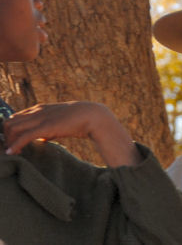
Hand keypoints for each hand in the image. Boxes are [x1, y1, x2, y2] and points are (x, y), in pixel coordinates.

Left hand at [3, 101, 142, 166]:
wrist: (93, 116)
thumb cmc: (79, 120)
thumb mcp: (60, 121)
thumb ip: (49, 128)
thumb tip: (42, 138)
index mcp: (40, 108)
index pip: (16, 117)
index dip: (10, 131)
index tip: (12, 143)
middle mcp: (37, 111)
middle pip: (10, 122)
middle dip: (6, 136)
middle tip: (9, 149)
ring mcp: (41, 118)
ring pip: (12, 128)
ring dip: (9, 142)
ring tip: (12, 153)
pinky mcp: (45, 127)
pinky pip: (23, 137)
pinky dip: (15, 145)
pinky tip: (12, 153)